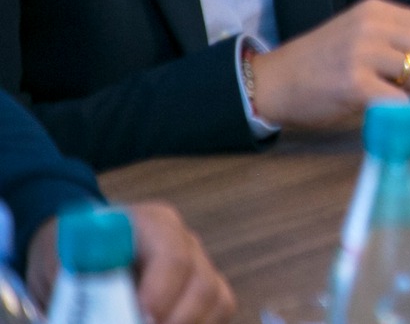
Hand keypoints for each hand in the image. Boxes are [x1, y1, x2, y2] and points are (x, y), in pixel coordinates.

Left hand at [27, 203, 234, 323]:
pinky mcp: (205, 289)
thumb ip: (79, 292)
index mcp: (151, 224)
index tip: (143, 319)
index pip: (172, 256)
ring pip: (216, 299)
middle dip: (176, 319)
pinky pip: (219, 311)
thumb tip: (88, 316)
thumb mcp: (62, 268)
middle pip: (201, 283)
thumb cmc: (72, 256)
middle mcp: (185, 241)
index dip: (160, 293)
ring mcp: (200, 264)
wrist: (82, 253)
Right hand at [246, 0, 409, 128]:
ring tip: (402, 98)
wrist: (272, 82)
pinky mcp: (354, 84)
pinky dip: (405, 111)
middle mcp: (372, 26)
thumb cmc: (320, 62)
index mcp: (376, 10)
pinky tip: (390, 112)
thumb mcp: (361, 35)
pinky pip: (401, 100)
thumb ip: (403, 34)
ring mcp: (362, 54)